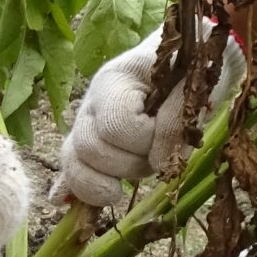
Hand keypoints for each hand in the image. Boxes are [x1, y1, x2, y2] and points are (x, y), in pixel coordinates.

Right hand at [57, 25, 246, 208]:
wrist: (185, 55)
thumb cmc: (191, 66)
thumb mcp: (192, 86)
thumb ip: (176, 120)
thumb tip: (159, 162)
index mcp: (113, 81)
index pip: (116, 126)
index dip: (147, 138)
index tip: (174, 131)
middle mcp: (91, 103)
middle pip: (90, 150)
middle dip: (130, 162)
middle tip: (159, 151)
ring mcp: (86, 125)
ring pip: (77, 165)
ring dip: (114, 177)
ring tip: (141, 164)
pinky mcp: (89, 145)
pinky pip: (70, 170)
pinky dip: (73, 188)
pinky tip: (64, 201)